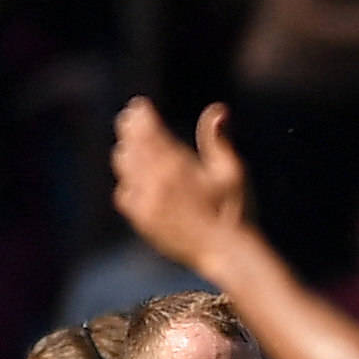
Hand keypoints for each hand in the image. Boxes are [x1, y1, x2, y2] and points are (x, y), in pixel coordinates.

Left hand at [111, 99, 251, 273]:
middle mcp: (154, 180)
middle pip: (131, 144)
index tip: (139, 105)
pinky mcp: (142, 220)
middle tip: (128, 118)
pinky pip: (124, 194)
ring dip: (125, 150)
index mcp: (176, 164)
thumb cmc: (234, 210)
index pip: (148, 129)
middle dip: (129, 128)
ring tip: (127, 143)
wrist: (225, 253)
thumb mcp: (232, 171)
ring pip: (124, 167)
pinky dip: (126, 181)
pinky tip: (131, 178)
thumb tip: (217, 109)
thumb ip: (218, 139)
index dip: (141, 114)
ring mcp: (145, 201)